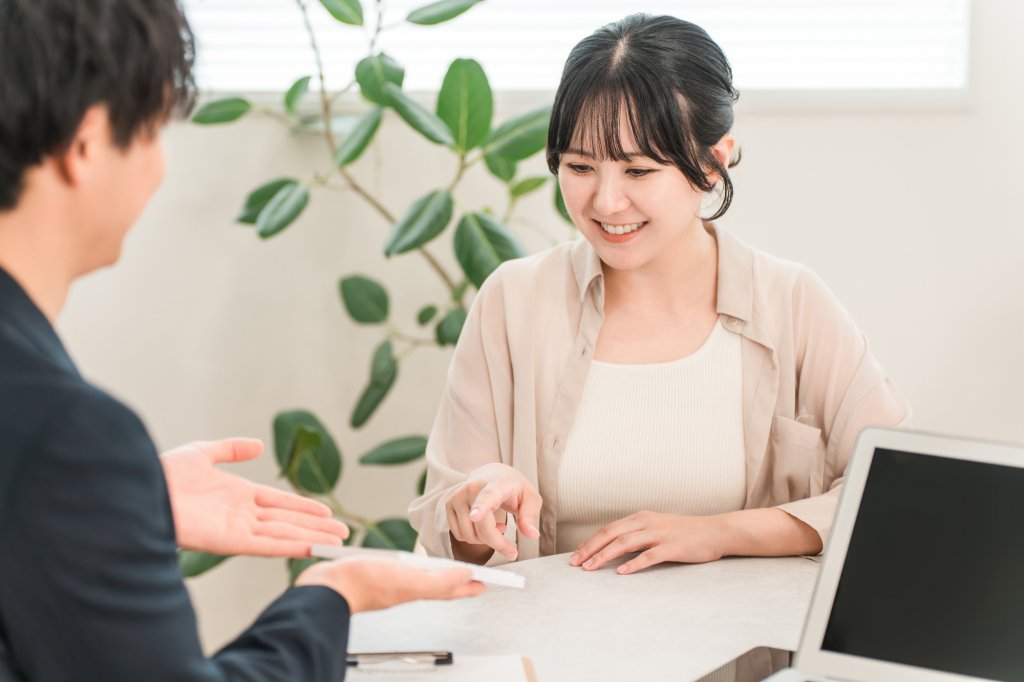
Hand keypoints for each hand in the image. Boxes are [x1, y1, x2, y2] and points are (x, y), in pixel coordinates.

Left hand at [161, 438, 348, 556]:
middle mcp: (241, 514)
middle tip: (344, 534)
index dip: (304, 507)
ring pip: (282, 534)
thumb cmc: (163, 474)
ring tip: (337, 543)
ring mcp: (236, 529)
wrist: (139, 492)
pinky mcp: (228, 542)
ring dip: (311, 539)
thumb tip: (258, 446)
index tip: (327, 512)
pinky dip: (288, 547)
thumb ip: (230, 449)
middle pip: (287, 521)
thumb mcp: (202, 453)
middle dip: (316, 528)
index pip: (279, 502)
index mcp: (237, 494)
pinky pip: (265, 545)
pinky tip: (309, 548)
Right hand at [295, 559, 484, 613]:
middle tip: (475, 578)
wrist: (327, 586)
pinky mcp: (375, 574)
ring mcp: (391, 582)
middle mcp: (407, 587)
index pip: (450, 589)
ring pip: (422, 580)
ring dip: (437, 575)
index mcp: (418, 589)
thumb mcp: (410, 581)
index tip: (488, 583)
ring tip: (449, 571)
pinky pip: (403, 572)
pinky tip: (409, 564)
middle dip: (457, 581)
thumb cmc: (365, 584)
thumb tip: (468, 576)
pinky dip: (413, 569)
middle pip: (439, 585)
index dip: (469, 585)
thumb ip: (440, 582)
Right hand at [445, 463, 541, 560]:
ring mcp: (458, 496)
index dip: (480, 508)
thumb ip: (530, 516)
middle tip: (512, 548)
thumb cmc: (513, 488)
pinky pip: (459, 535)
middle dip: (497, 543)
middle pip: (481, 527)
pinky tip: (483, 526)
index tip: (475, 516)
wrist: (493, 474)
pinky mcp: (449, 505)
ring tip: (497, 527)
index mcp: (495, 485)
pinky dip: (473, 537)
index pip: (487, 497)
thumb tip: (532, 535)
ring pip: (469, 535)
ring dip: (485, 539)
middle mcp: (472, 488)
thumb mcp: (530, 498)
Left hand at [569, 511, 727, 574]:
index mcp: (640, 518)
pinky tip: (621, 573)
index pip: (608, 529)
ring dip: (604, 556)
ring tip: (590, 568)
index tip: (575, 555)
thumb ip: (637, 536)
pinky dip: (634, 564)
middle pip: (611, 534)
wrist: (716, 531)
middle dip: (590, 548)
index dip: (590, 542)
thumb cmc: (685, 533)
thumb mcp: (657, 528)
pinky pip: (649, 556)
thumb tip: (614, 549)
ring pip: (625, 543)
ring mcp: (659, 534)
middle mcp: (647, 523)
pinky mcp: (672, 547)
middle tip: (575, 563)